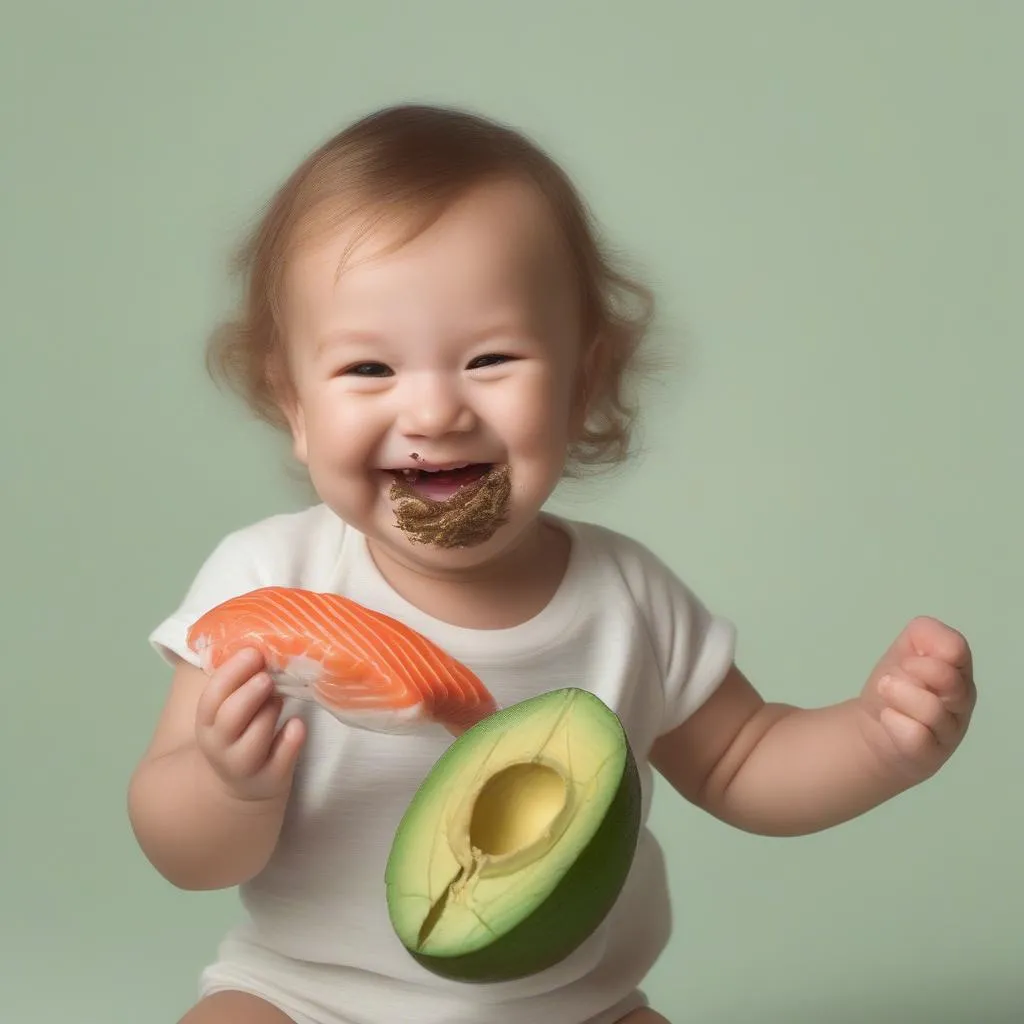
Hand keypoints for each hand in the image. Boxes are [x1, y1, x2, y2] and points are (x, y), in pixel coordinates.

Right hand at [195, 647, 305, 802]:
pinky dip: (291, 740)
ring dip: (270, 712)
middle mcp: (221, 747)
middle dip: (249, 693)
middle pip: (230, 718)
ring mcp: (246, 766)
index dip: (231, 673)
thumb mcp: (227, 707)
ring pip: (256, 738)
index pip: (211, 697)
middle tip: (267, 676)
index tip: (253, 652)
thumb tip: (254, 636)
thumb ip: (235, 680)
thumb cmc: (239, 730)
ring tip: (281, 697)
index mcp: (207, 723)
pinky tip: (297, 724)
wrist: (241, 784)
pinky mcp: (272, 778)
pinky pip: (282, 760)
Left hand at [860, 616, 975, 781]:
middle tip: (891, 678)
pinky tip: (888, 718)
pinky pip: (916, 737)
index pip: (955, 649)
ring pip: (932, 710)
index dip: (926, 649)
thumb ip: (924, 634)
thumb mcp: (907, 650)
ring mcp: (948, 730)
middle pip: (948, 680)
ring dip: (899, 696)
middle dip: (912, 671)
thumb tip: (932, 639)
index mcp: (958, 671)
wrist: (877, 731)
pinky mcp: (929, 754)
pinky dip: (895, 722)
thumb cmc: (898, 686)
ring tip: (885, 694)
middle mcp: (960, 701)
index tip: (908, 657)